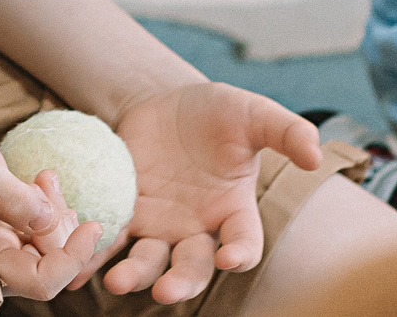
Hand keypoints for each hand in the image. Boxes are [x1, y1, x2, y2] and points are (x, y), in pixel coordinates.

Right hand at [0, 121, 101, 299]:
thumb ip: (9, 197)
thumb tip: (48, 220)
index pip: (40, 281)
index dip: (71, 259)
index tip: (91, 226)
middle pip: (54, 264)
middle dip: (62, 224)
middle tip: (45, 181)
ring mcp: (6, 249)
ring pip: (56, 247)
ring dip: (59, 212)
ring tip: (42, 178)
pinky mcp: (14, 233)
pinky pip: (50, 231)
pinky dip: (54, 206)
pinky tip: (41, 180)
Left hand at [105, 82, 325, 302]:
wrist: (166, 103)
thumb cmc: (217, 112)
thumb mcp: (253, 113)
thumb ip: (286, 131)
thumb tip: (317, 155)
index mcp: (233, 211)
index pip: (243, 242)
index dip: (240, 253)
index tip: (231, 259)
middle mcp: (197, 228)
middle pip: (192, 266)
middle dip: (180, 282)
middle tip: (165, 292)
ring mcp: (159, 225)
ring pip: (149, 261)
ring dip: (134, 275)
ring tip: (115, 282)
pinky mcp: (126, 213)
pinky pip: (111, 238)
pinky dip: (96, 254)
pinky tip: (79, 267)